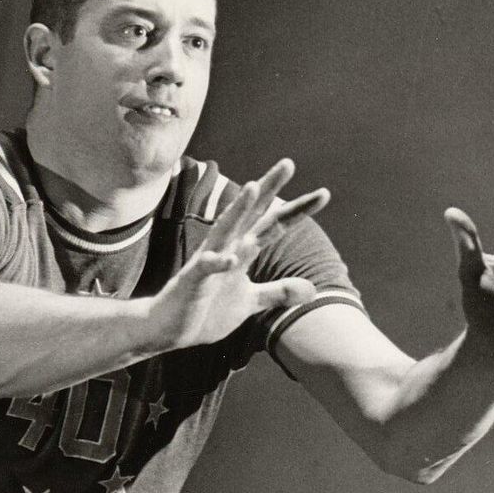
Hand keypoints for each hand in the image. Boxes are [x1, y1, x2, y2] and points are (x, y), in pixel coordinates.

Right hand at [151, 158, 330, 352]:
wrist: (170, 329)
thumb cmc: (207, 310)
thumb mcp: (250, 302)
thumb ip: (279, 292)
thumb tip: (312, 289)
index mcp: (243, 250)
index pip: (274, 224)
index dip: (298, 210)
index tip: (324, 194)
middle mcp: (228, 248)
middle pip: (252, 213)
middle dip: (269, 188)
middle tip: (288, 163)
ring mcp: (209, 261)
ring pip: (226, 229)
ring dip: (239, 209)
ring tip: (254, 187)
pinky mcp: (194, 280)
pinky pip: (207, 267)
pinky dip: (219, 262)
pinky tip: (232, 258)